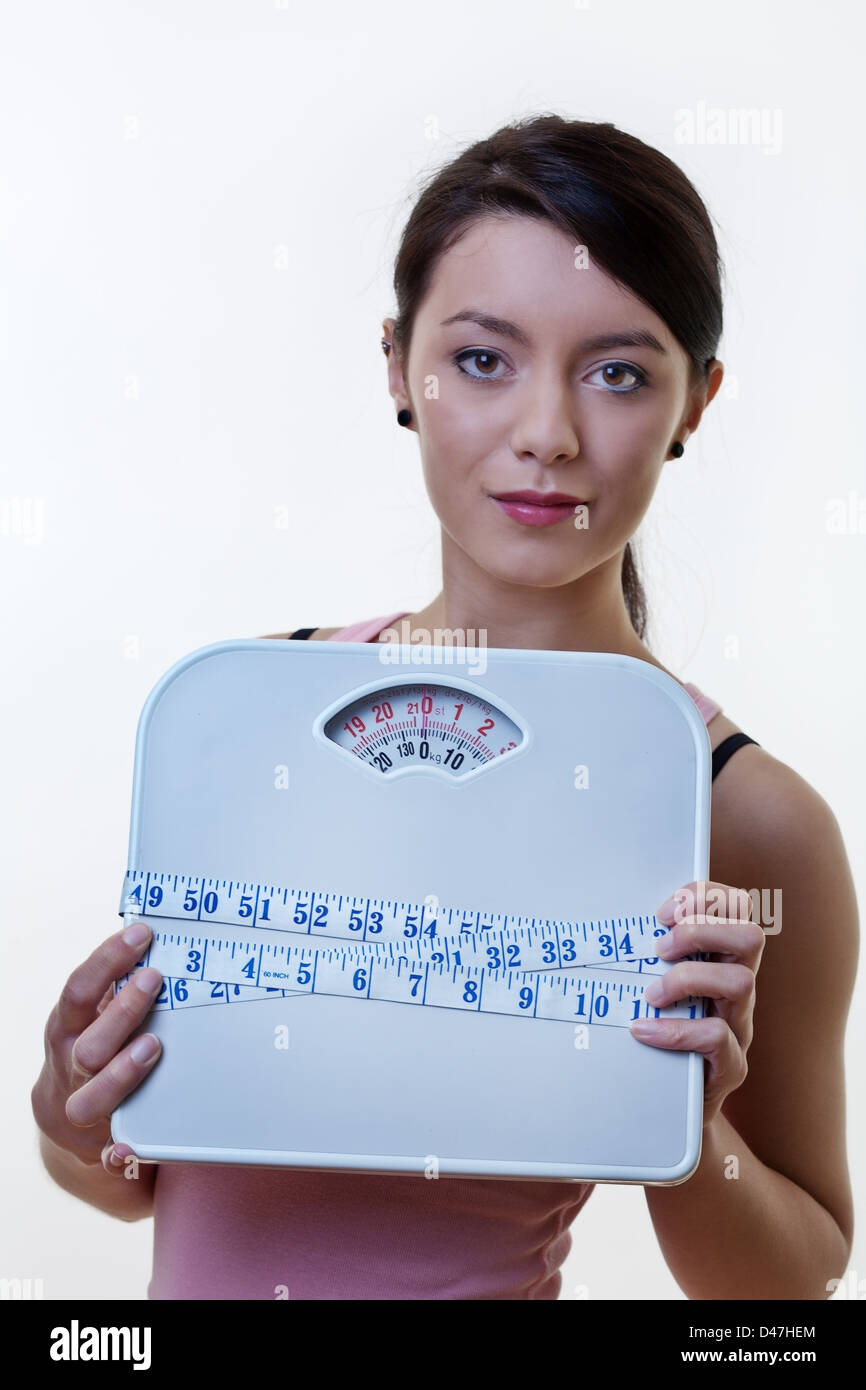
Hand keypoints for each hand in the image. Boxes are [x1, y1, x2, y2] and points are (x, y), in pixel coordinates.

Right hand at [31, 921, 163, 1174]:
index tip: (141, 934)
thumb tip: (160, 938)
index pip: (79, 991)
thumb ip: (119, 987)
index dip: (106, 960)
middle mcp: (68, 1069)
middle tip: (155, 980)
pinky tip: (129, 1147)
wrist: (70, 1129)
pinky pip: (107, 1156)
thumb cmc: (97, 1053)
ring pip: (92, 1097)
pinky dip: (117, 1153)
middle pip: (86, 1042)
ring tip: (154, 1046)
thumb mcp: (96, 1019)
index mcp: (67, 1030)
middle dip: (121, 1011)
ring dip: (122, 1072)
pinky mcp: (100, 1149)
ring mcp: (82, 1112)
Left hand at [629, 880, 765, 1126]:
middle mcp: (736, 991)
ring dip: (688, 979)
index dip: (705, 898)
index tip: (663, 911)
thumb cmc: (657, 1040)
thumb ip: (641, 959)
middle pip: (750, 937)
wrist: (673, 1112)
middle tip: (660, 949)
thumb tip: (596, 927)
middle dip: (700, 931)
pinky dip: (676, 1030)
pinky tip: (644, 1031)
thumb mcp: (650, 988)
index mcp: (720, 962)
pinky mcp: (730, 1067)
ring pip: (741, 982)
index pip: (737, 909)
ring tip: (651, 994)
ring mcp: (739, 1028)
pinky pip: (718, 1038)